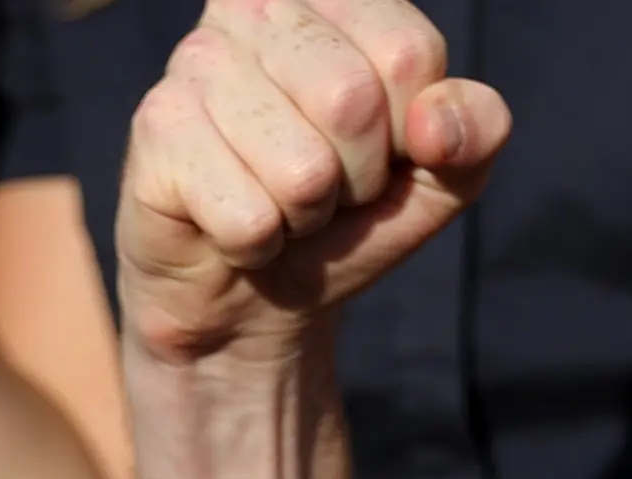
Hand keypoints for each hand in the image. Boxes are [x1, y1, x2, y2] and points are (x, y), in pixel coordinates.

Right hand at [116, 0, 509, 366]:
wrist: (252, 296)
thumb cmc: (343, 218)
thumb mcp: (436, 178)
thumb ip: (474, 134)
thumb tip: (437, 123)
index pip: (409, 54)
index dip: (408, 133)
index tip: (375, 150)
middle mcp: (255, 5)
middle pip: (352, 102)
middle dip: (355, 179)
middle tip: (322, 188)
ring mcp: (197, 61)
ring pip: (302, 170)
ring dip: (303, 217)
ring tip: (276, 204)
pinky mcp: (157, 129)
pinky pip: (250, 218)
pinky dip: (256, 245)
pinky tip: (232, 224)